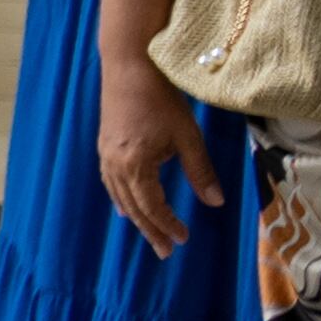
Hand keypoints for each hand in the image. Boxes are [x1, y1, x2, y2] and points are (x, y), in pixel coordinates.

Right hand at [100, 51, 221, 257]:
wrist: (128, 68)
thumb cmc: (161, 100)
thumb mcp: (187, 136)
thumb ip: (199, 171)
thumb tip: (216, 202)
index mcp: (135, 165)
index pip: (152, 205)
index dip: (168, 224)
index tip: (184, 238)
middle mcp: (115, 165)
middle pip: (133, 207)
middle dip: (150, 230)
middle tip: (165, 252)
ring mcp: (106, 156)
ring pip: (119, 197)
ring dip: (136, 218)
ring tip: (149, 233)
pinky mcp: (105, 147)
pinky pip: (111, 183)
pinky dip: (121, 199)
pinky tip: (125, 206)